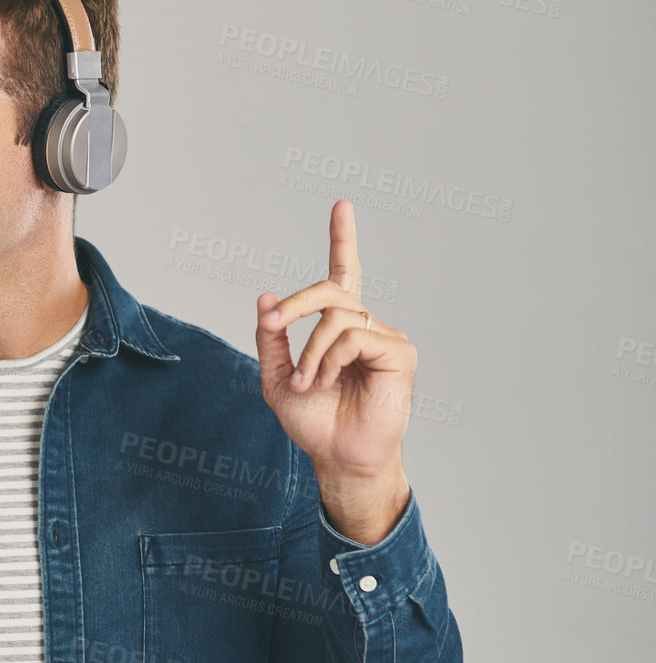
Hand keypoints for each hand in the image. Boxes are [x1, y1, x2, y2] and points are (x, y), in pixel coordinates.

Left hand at [254, 201, 413, 540]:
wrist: (336, 456)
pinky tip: (327, 380)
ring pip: (337, 316)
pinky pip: (354, 335)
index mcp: (338, 328)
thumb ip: (270, 338)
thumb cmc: (312, 421)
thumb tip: (264, 296)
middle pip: (329, 290)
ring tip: (305, 383)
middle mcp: (364, 326)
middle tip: (274, 325)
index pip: (344, 275)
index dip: (344, 240)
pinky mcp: (399, 353)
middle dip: (294, 305)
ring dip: (309, 350)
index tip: (342, 206)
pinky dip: (329, 357)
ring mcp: (384, 337)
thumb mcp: (274, 377)